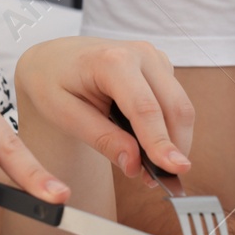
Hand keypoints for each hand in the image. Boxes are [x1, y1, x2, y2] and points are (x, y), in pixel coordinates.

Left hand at [13, 37, 195, 182]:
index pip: (145, 108)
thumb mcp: (65, 115)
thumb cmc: (53, 82)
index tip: (176, 170)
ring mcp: (154, 57)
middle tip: (159, 180)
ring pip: (181, 107)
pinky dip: (168, 128)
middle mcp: (140, 53)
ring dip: (174, 141)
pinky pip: (175, 102)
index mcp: (112, 61)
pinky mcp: (161, 66)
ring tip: (150, 168)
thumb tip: (134, 164)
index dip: (161, 142)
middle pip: (175, 107)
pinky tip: (147, 143)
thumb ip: (102, 139)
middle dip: (174, 147)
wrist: (54, 57)